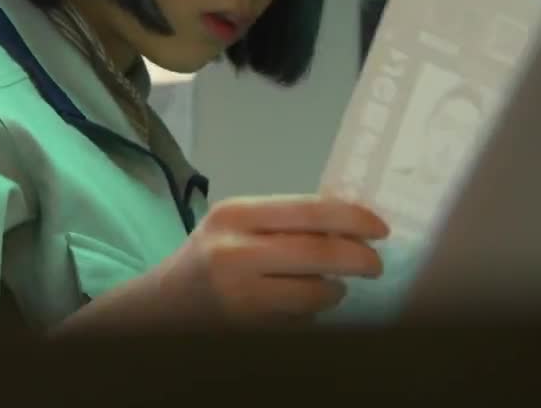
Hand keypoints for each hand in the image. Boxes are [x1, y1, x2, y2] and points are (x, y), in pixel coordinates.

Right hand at [52, 194, 388, 335]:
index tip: (380, 228)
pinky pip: (300, 323)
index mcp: (235, 215)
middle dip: (360, 260)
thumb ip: (284, 220)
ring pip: (315, 295)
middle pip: (319, 254)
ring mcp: (239, 297)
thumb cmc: (207, 258)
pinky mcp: (246, 330)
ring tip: (329, 288)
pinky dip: (310, 316)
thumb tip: (351, 218)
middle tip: (375, 264)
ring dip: (334, 293)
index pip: (309, 211)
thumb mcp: (237, 225)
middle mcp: (234, 253)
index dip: (353, 219)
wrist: (160, 308)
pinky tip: (296, 308)